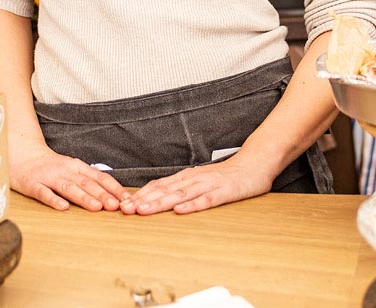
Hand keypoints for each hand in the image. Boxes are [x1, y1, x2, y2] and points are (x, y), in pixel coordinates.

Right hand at [10, 146, 127, 211]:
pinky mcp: (33, 185)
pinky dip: (54, 200)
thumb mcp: (72, 169)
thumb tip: (114, 196)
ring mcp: (49, 177)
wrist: (21, 156)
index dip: (114, 188)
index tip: (127, 199)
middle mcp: (66, 171)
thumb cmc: (51, 167)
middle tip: (115, 206)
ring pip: (69, 188)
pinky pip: (44, 193)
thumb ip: (89, 180)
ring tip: (96, 207)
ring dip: (84, 197)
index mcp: (77, 167)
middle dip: (102, 195)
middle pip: (87, 183)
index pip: (100, 177)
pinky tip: (63, 208)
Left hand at [124, 151, 278, 215]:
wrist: (254, 164)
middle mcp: (193, 179)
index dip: (140, 195)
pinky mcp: (223, 192)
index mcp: (186, 177)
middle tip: (124, 210)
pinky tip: (180, 211)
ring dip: (160, 203)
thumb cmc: (226, 176)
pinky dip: (192, 205)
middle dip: (143, 200)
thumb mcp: (199, 180)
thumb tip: (158, 198)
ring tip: (143, 210)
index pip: (158, 186)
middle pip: (164, 191)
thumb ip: (181, 188)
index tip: (121, 205)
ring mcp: (208, 185)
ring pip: (180, 194)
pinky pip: (206, 199)